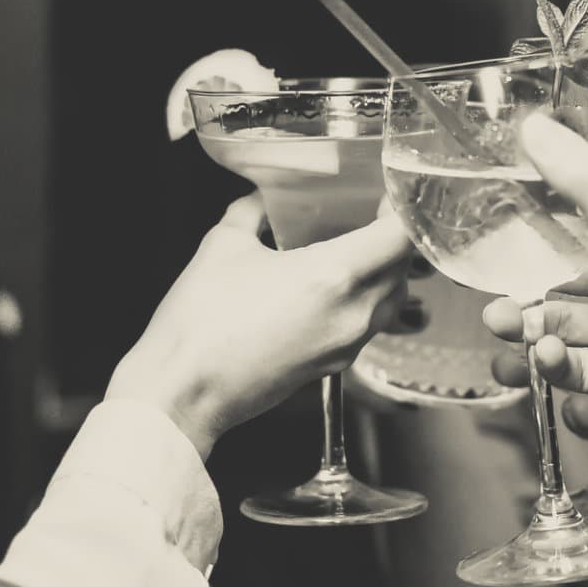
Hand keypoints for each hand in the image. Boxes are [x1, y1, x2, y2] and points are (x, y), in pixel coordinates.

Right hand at [111, 195, 412, 455]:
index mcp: (334, 276)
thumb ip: (251, 210)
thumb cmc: (200, 324)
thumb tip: (262, 195)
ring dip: (383, 272)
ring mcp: (347, 345)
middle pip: (403, 268)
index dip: (404, 209)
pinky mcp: (335, 366)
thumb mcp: (223, 245)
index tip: (389, 193)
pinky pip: (369, 326)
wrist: (183, 393)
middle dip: (394, 238)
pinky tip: (331, 287)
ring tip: (355, 248)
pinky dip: (364, 301)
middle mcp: (353, 313)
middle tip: (372, 213)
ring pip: (392, 300)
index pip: (402, 237)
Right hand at [484, 116, 587, 470]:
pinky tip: (546, 360)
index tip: (507, 233)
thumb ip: (581, 183)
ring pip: (573, 327)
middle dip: (531, 294)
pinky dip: (560, 364)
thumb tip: (536, 128)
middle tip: (496, 304)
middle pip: (575, 283)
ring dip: (536, 330)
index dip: (549, 230)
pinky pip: (584, 367)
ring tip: (505, 328)